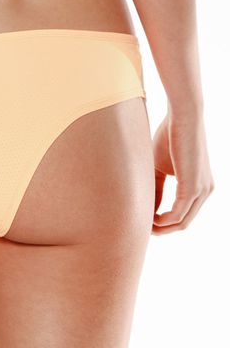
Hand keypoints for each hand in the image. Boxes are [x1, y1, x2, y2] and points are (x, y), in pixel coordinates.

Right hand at [152, 112, 213, 233]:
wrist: (182, 117)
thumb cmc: (169, 136)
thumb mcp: (159, 167)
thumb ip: (155, 188)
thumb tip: (147, 208)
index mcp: (200, 186)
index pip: (182, 214)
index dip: (162, 222)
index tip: (142, 220)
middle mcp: (206, 191)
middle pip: (183, 223)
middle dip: (162, 230)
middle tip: (141, 229)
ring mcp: (202, 191)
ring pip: (182, 222)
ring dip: (160, 227)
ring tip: (141, 225)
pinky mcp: (194, 188)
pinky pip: (178, 215)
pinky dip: (162, 220)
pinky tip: (148, 217)